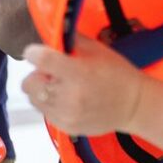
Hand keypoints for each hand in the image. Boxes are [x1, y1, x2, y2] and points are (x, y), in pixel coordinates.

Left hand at [22, 38, 145, 136]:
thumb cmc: (117, 74)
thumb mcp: (97, 50)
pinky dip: (50, 104)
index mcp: (77, 73)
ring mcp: (66, 115)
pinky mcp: (66, 128)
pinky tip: (66, 99)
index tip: (35, 52)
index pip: (41, 60)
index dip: (33, 53)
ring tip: (60, 86)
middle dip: (38, 74)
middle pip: (29, 83)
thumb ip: (71, 41)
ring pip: (33, 99)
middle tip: (53, 72)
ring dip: (42, 90)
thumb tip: (51, 34)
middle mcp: (68, 97)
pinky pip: (45, 112)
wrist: (134, 106)